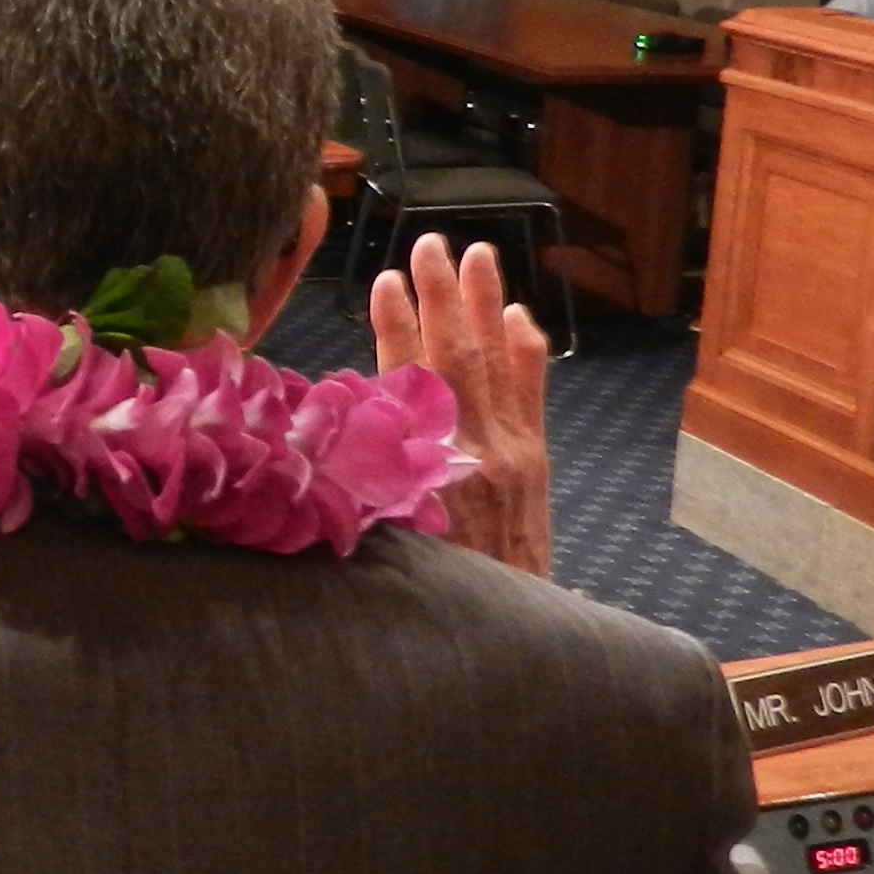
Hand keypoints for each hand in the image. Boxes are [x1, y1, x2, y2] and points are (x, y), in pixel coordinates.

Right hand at [369, 232, 550, 576]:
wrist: (508, 630)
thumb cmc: (435, 591)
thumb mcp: (389, 541)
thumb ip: (369, 480)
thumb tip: (338, 424)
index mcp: (434, 471)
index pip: (410, 380)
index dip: (395, 327)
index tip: (383, 281)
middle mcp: (480, 453)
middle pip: (458, 357)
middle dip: (443, 295)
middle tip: (431, 243)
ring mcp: (515, 454)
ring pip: (499, 364)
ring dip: (485, 304)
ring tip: (477, 254)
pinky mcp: (535, 463)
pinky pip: (532, 394)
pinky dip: (526, 352)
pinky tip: (517, 317)